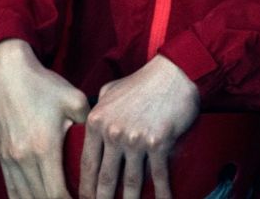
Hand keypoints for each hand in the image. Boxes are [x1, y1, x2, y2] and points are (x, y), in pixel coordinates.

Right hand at [0, 38, 89, 198]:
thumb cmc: (43, 84)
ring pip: (24, 198)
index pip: (57, 194)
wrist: (6, 72)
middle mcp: (24, 158)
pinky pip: (11, 189)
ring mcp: (9, 159)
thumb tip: (103, 138)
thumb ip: (89, 123)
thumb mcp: (73, 98)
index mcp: (44, 147)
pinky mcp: (2, 156)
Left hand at [79, 55, 199, 198]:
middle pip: (105, 180)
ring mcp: (136, 140)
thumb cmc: (142, 81)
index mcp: (98, 121)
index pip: (87, 164)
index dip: (85, 188)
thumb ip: (98, 108)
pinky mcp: (158, 144)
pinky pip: (159, 177)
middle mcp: (114, 133)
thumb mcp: (110, 90)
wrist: (174, 73)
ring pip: (130, 184)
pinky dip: (162, 194)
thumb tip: (91, 122)